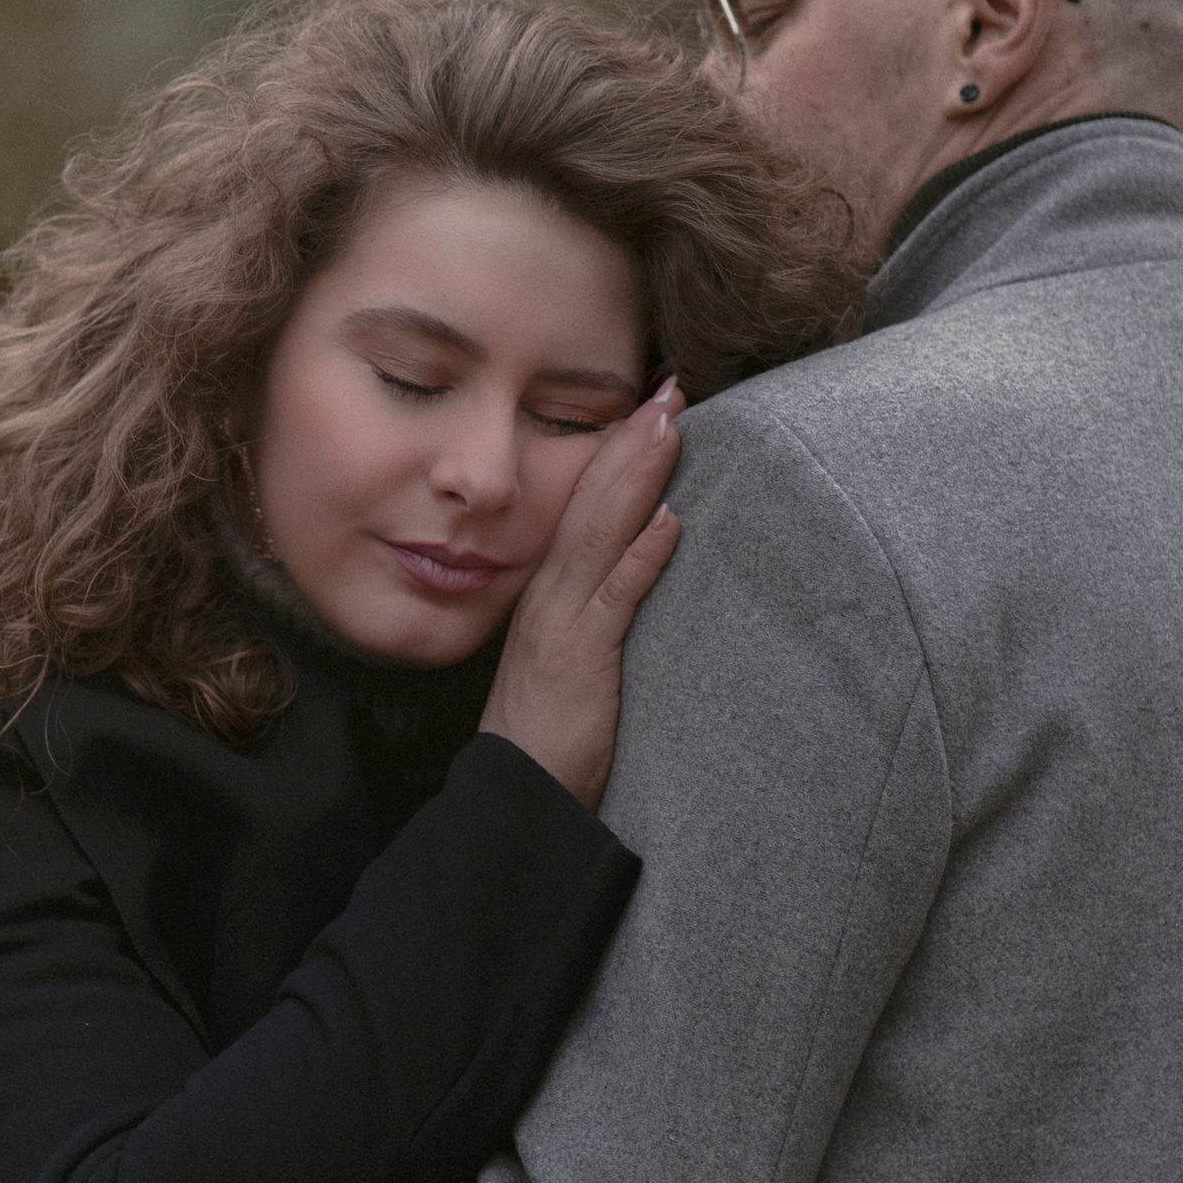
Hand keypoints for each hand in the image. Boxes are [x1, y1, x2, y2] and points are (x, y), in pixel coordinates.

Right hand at [478, 382, 683, 809]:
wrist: (513, 794)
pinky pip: (614, 600)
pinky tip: (668, 522)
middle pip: (593, 505)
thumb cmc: (548, 734)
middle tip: (668, 388)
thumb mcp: (575, 659)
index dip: (619, 455)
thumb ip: (607, 601)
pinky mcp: (579, 659)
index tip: (653, 407)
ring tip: (668, 426)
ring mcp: (562, 624)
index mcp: (551, 592)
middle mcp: (551, 596)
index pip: (587, 508)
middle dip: (631, 444)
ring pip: (602, 535)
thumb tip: (651, 539)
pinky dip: (640, 558)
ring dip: (636, 479)